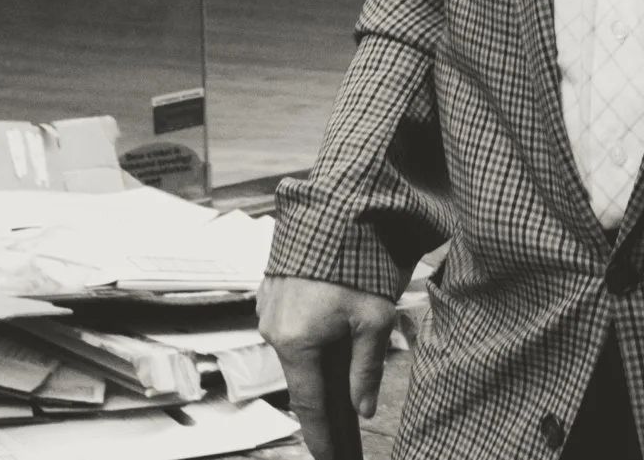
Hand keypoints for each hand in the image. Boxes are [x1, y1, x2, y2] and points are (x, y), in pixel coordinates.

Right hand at [259, 275, 396, 457]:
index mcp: (296, 342)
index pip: (310, 408)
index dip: (324, 439)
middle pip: (302, 383)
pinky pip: (291, 333)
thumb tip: (362, 408)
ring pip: (297, 357)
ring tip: (344, 403)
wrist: (334, 208)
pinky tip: (332, 357)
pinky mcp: (271, 294)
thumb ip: (367, 368)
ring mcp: (268, 312)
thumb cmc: (357, 262)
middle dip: (325, 413)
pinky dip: (311, 349)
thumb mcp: (374, 320)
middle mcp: (274, 331)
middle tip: (346, 442)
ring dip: (319, 377)